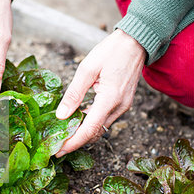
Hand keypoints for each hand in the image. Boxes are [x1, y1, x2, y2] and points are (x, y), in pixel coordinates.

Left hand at [55, 29, 145, 156]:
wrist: (136, 42)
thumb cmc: (111, 51)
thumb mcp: (86, 69)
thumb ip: (73, 94)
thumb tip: (61, 115)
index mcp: (110, 98)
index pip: (89, 130)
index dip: (72, 143)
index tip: (58, 151)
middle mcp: (119, 107)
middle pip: (95, 133)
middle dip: (75, 141)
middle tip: (56, 144)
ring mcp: (123, 106)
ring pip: (100, 128)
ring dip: (83, 133)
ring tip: (64, 133)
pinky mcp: (123, 103)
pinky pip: (105, 119)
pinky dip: (91, 123)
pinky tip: (77, 120)